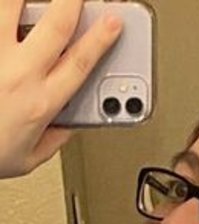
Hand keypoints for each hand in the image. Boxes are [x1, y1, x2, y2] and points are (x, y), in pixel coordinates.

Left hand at [0, 0, 122, 178]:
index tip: (113, 22)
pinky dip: (2, 11)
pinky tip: (8, 9)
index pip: (80, 62)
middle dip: (72, 2)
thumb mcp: (28, 159)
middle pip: (54, 26)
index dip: (101, 39)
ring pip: (12, 6)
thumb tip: (66, 126)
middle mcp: (18, 74)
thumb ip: (53, 140)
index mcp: (41, 103)